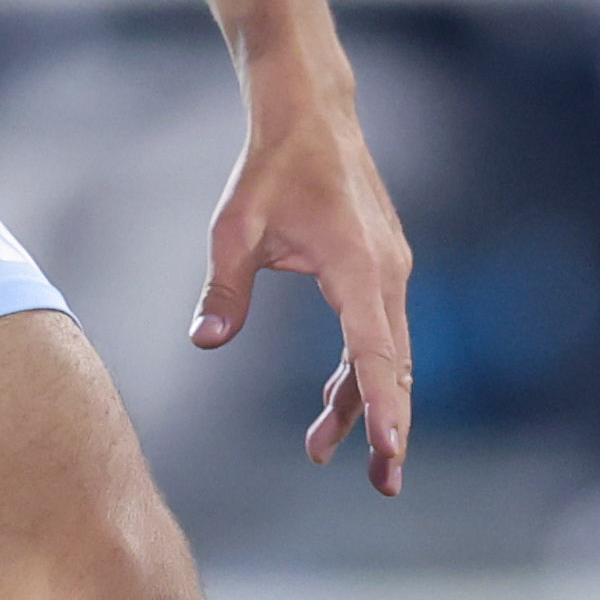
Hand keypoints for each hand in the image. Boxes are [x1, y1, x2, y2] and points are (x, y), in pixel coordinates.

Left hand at [194, 65, 412, 495]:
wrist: (311, 112)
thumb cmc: (271, 166)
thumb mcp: (234, 228)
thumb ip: (224, 289)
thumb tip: (205, 342)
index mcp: (358, 267)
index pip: (378, 353)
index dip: (386, 408)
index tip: (393, 455)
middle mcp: (386, 273)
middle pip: (394, 366)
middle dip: (388, 427)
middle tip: (382, 487)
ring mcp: (389, 269)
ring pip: (385, 353)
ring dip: (362, 401)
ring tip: (321, 449)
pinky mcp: (380, 266)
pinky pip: (376, 331)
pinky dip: (359, 369)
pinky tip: (334, 400)